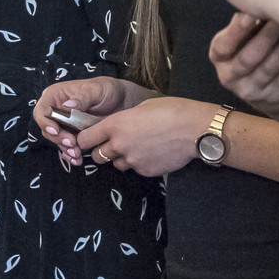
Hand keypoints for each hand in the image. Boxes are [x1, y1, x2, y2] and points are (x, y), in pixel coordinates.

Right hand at [34, 76, 130, 152]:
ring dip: (65, 149)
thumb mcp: (95, 89)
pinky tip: (78, 159)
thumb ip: (82, 97)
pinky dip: (71, 155)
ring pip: (56, 140)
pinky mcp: (72, 135)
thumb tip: (66, 106)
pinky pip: (66, 147)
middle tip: (72, 143)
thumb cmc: (107, 89)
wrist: (121, 102)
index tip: (56, 130)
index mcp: (55, 95)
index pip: (42, 111)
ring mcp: (63, 124)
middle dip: (58, 138)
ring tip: (78, 154)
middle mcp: (56, 110)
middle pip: (47, 128)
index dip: (45, 122)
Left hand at [72, 96, 221, 176]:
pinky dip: (140, 163)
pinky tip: (153, 153)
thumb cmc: (171, 110)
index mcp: (115, 125)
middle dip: (101, 151)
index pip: (85, 139)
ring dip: (121, 158)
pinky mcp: (145, 171)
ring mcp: (133, 160)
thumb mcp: (141, 107)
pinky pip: (136, 169)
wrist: (194, 129)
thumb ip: (124, 120)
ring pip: (117, 164)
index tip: (86, 139)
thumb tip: (120, 127)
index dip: (84, 140)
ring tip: (138, 147)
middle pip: (97, 156)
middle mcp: (119, 145)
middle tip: (113, 144)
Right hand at [211, 12, 278, 116]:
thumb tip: (256, 1)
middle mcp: (229, 76)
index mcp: (219, 56)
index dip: (236, 31)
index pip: (223, 46)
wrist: (267, 86)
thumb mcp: (242, 37)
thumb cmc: (252, 49)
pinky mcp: (273, 96)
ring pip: (268, 68)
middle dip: (265, 38)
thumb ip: (245, 22)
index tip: (250, 14)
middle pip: (247, 59)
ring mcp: (251, 90)